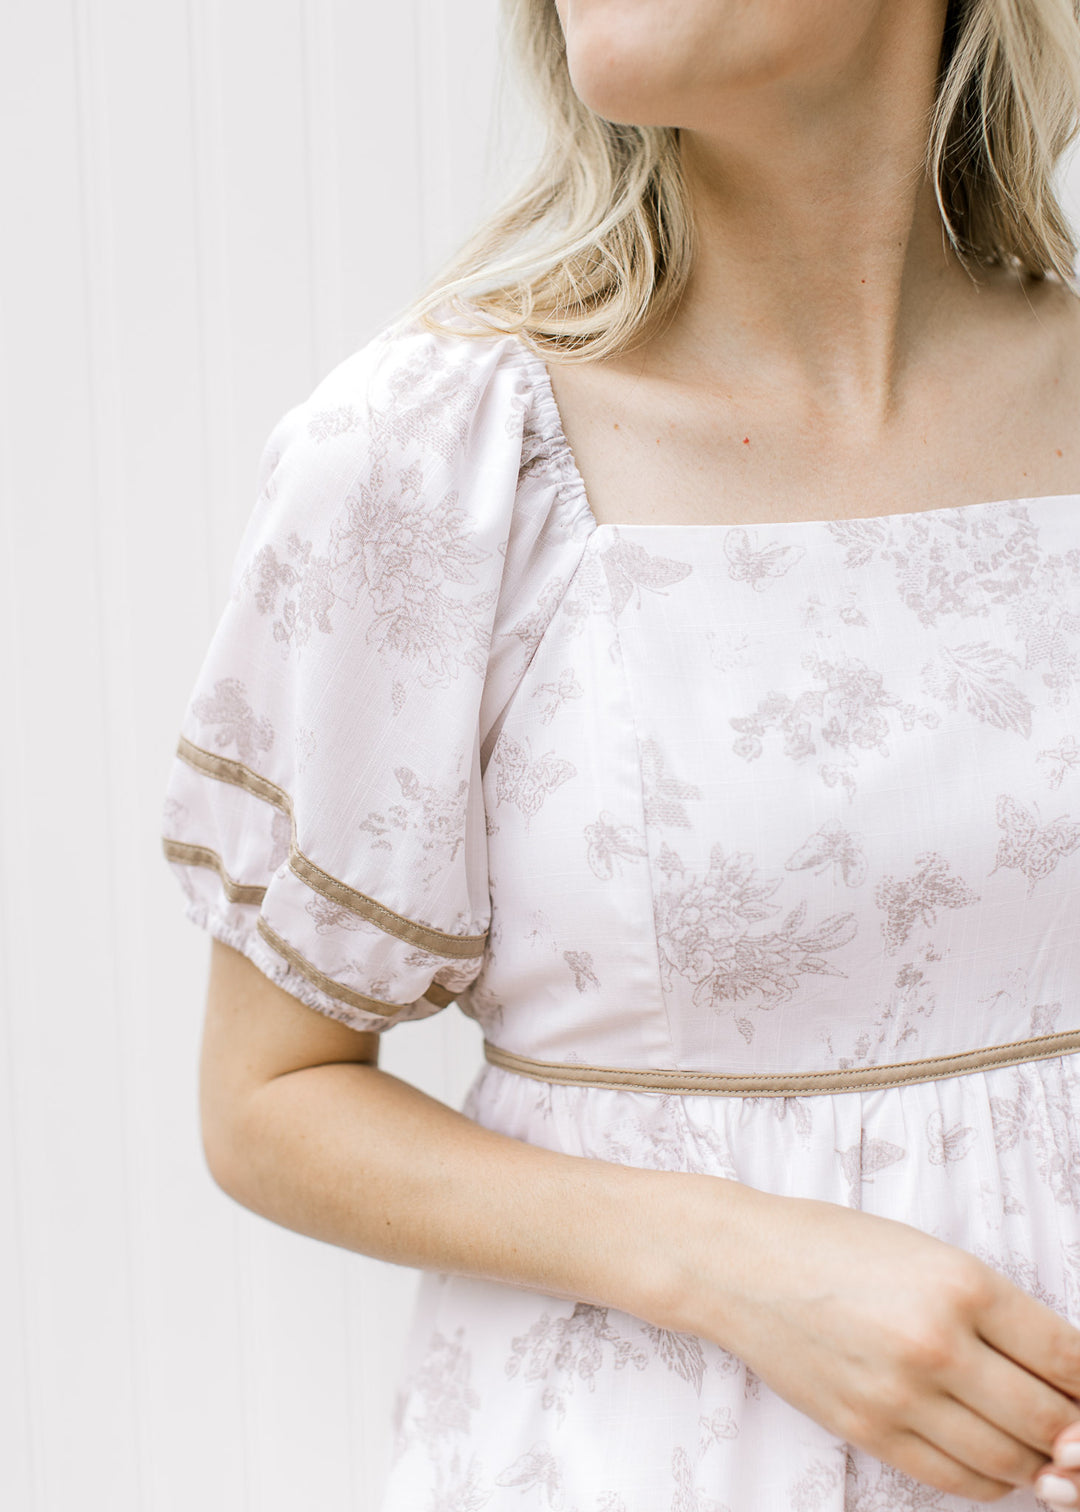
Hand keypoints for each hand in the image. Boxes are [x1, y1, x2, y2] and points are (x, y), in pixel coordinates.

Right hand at [666, 1184, 1079, 1502]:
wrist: (742, 1264)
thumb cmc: (836, 1245)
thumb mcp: (928, 1253)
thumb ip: (997, 1312)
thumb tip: (1066, 1374)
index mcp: (961, 1284)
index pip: (1070, 1359)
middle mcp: (937, 1344)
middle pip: (1048, 1420)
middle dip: (1075, 1433)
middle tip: (1074, 1428)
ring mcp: (901, 1395)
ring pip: (1008, 1460)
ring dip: (1037, 1461)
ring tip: (1037, 1444)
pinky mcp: (869, 1431)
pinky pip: (956, 1480)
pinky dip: (990, 1480)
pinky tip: (993, 1458)